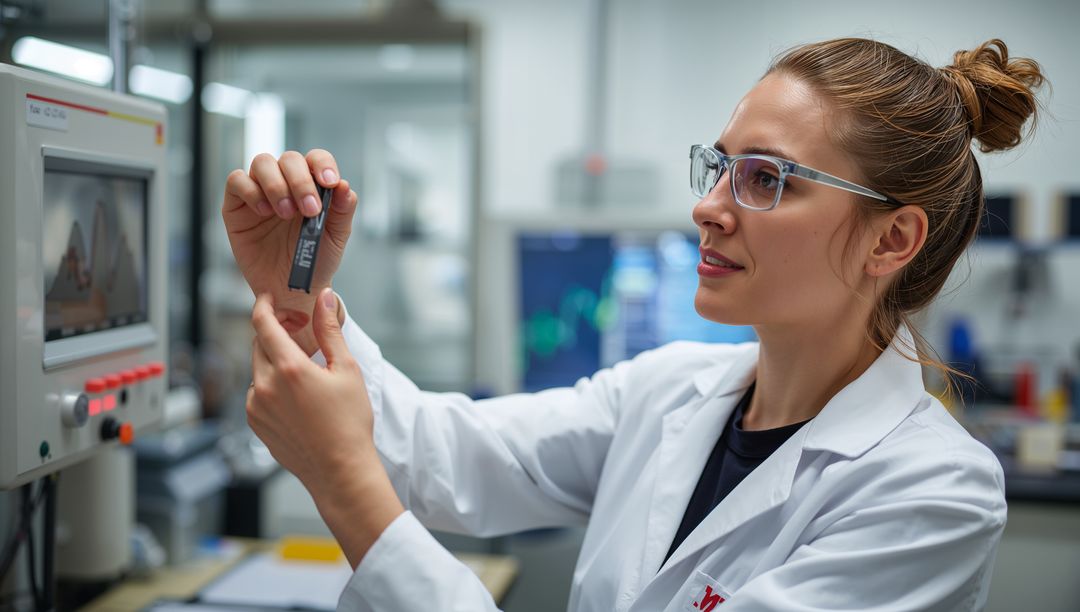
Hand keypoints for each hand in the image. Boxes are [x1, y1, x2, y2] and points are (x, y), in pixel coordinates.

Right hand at [223, 150, 358, 354]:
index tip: (330, 182)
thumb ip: (342, 210)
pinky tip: (264, 212)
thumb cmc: (315, 260)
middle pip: (289, 159)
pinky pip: (237, 181)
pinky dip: (251, 191)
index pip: (316, 159)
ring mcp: (260, 191)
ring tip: (285, 213)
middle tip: (309, 210)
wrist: (290, 289)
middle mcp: (285, 182)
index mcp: (312, 185)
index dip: (323, 164)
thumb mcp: (335, 238)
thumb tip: (344, 186)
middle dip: (301, 181)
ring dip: (276, 185)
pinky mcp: (237, 205)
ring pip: (262, 163)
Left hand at [247, 289, 402, 566]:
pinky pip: (256, 393)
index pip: (262, 324)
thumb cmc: (349, 422)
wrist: (339, 470)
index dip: (263, 305)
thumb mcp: (346, 370)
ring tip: (303, 374)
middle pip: (259, 345)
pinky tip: (297, 398)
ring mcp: (256, 406)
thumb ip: (330, 330)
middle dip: (274, 335)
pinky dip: (271, 386)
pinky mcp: (255, 423)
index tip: (268, 298)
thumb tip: (325, 298)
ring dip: (274, 363)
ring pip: (258, 370)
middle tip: (298, 335)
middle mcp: (264, 385)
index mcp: (288, 368)